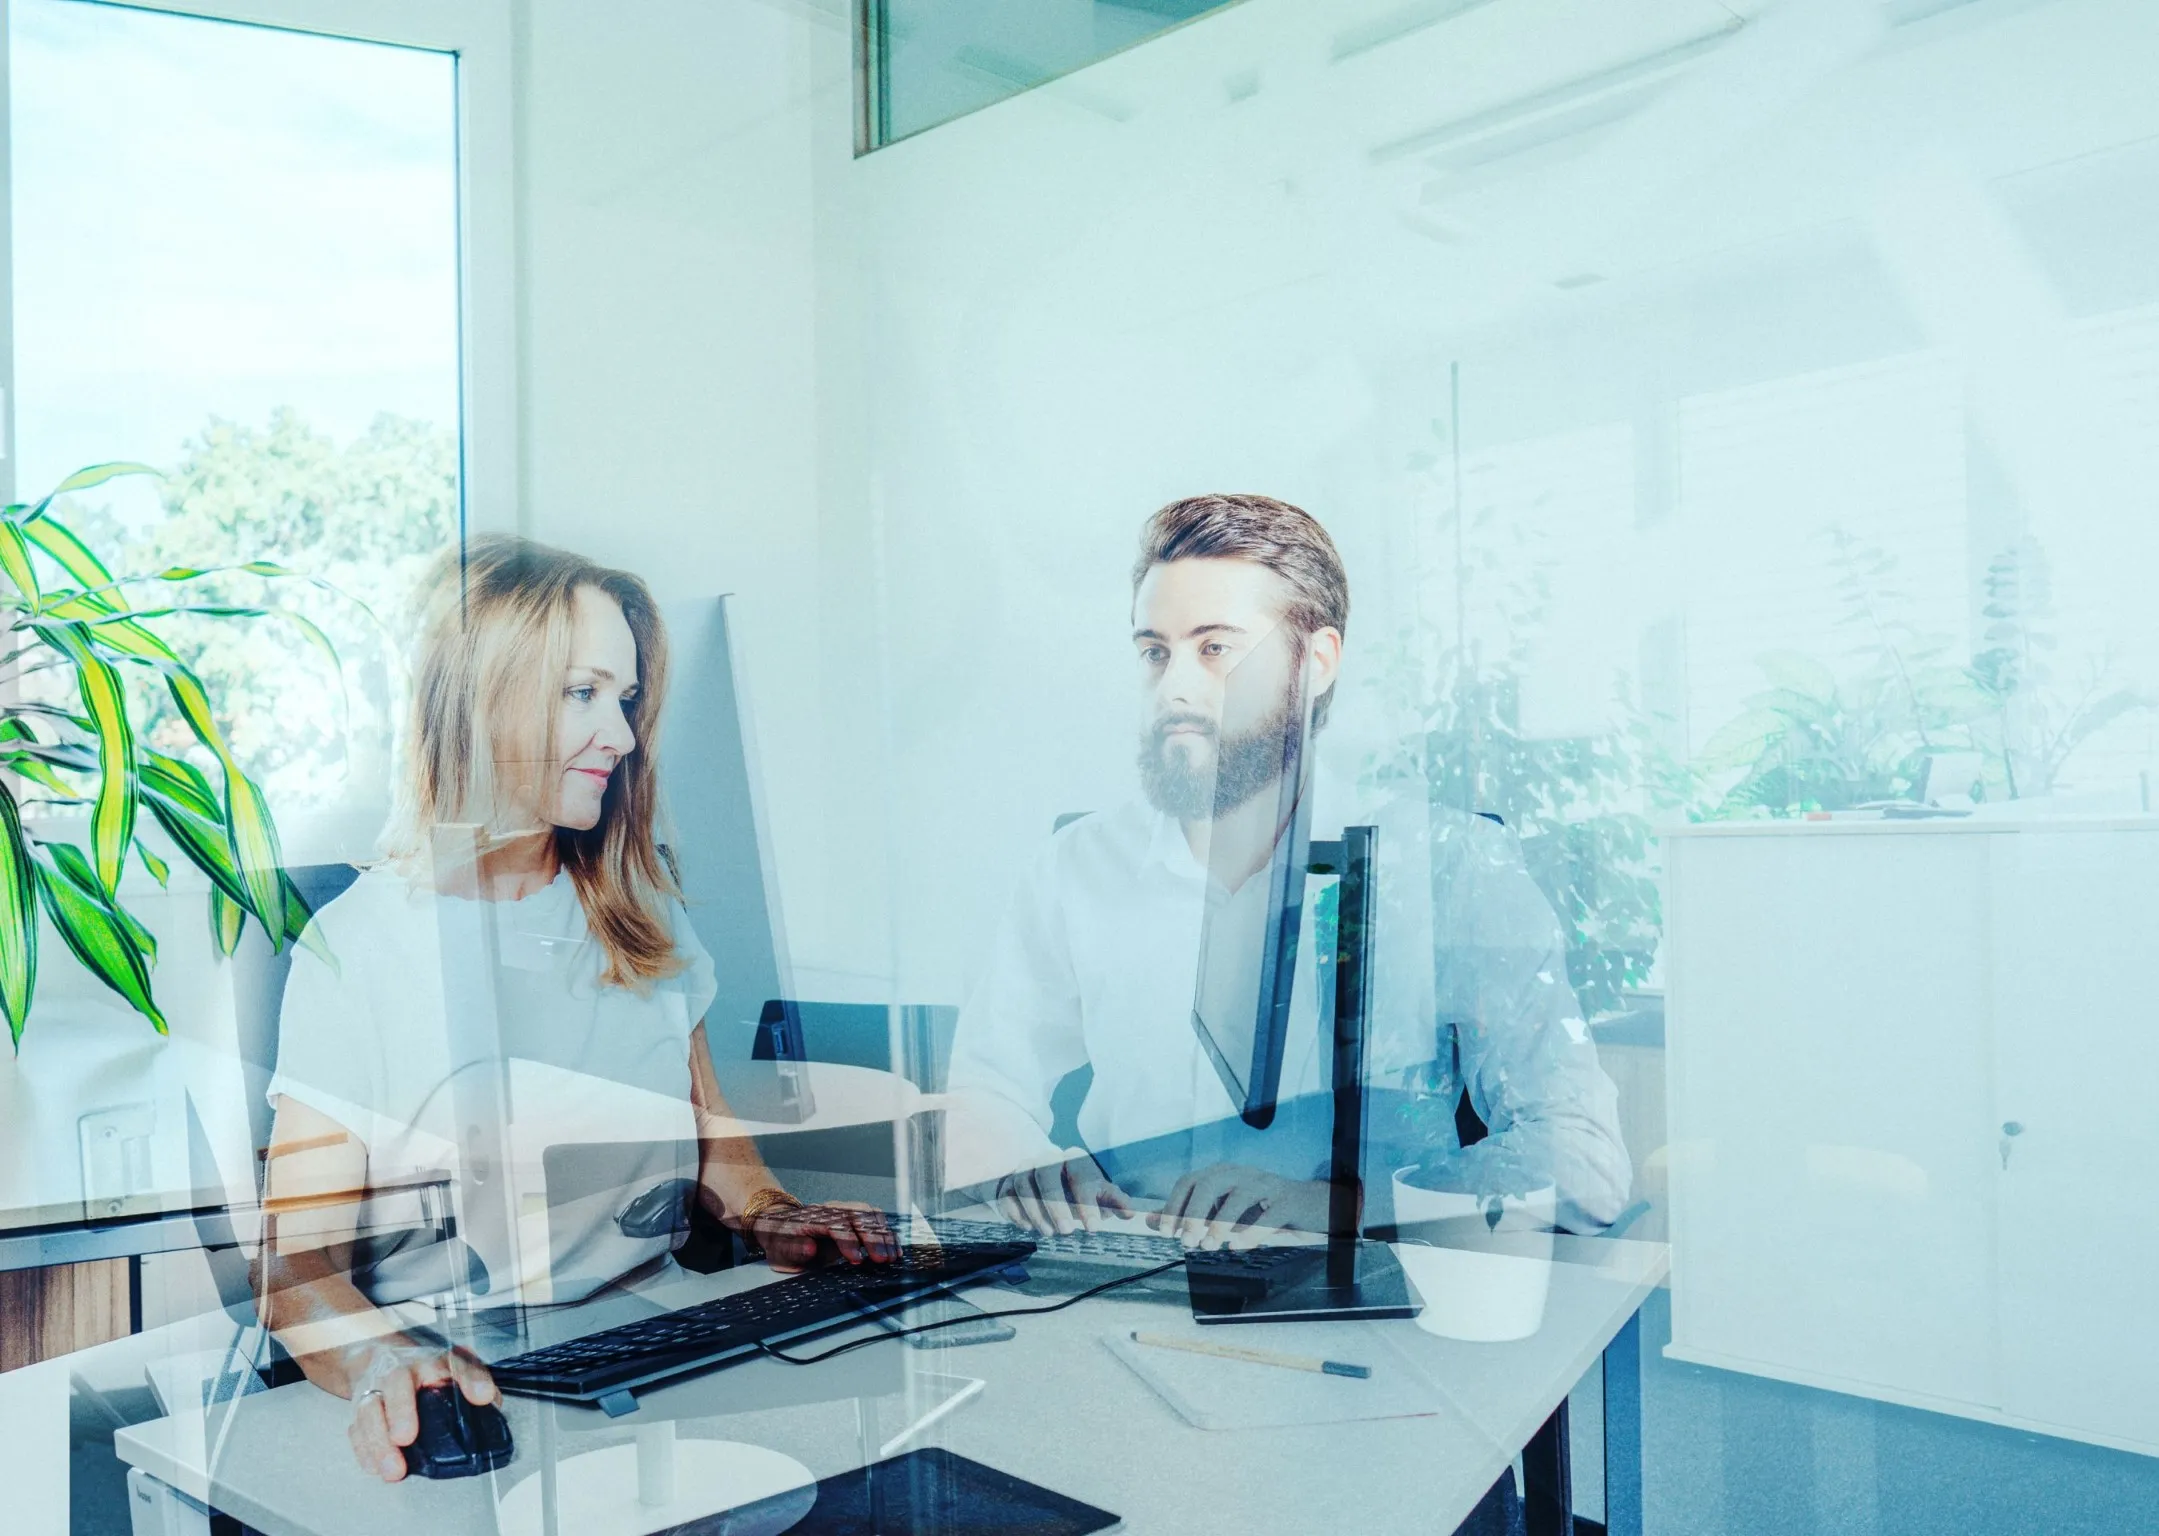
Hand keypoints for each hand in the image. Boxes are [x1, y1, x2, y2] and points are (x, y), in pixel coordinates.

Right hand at [344, 1340, 497, 1483]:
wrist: (378, 1354)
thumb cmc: (422, 1366)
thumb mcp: (453, 1363)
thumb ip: (473, 1380)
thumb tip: (489, 1400)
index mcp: (434, 1358)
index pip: (456, 1362)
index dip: (471, 1379)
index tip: (481, 1397)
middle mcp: (401, 1368)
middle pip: (397, 1383)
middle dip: (400, 1411)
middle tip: (405, 1437)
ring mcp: (375, 1387)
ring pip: (370, 1409)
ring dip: (379, 1441)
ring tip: (393, 1468)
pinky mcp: (358, 1406)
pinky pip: (355, 1427)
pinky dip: (363, 1449)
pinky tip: (375, 1466)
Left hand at [750, 1200, 898, 1271]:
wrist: (782, 1227)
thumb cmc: (781, 1241)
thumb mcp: (779, 1249)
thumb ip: (794, 1248)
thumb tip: (809, 1248)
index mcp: (812, 1217)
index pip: (835, 1224)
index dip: (848, 1241)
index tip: (855, 1259)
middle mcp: (831, 1210)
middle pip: (858, 1217)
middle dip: (872, 1238)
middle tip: (882, 1259)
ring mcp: (844, 1211)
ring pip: (870, 1215)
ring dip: (883, 1235)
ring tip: (891, 1256)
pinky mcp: (854, 1218)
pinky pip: (875, 1220)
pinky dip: (887, 1233)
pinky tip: (894, 1248)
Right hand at [995, 1155, 1134, 1234]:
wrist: (1045, 1182)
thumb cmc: (1077, 1190)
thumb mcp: (1099, 1193)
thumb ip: (1114, 1201)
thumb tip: (1130, 1212)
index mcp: (1073, 1158)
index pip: (1079, 1172)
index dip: (1086, 1200)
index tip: (1093, 1229)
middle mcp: (1046, 1158)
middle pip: (1046, 1174)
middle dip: (1056, 1204)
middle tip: (1067, 1232)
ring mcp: (1024, 1169)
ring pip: (1023, 1183)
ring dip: (1036, 1210)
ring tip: (1049, 1233)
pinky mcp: (1007, 1183)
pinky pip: (1006, 1193)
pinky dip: (1015, 1211)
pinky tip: (1028, 1227)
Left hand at [1151, 1164, 1330, 1247]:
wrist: (1311, 1206)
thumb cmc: (1263, 1209)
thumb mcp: (1225, 1211)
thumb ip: (1192, 1215)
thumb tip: (1152, 1222)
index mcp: (1224, 1174)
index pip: (1190, 1181)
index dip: (1174, 1205)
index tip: (1165, 1232)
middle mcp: (1242, 1174)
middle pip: (1210, 1183)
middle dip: (1194, 1213)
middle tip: (1186, 1241)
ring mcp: (1267, 1185)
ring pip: (1239, 1195)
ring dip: (1220, 1222)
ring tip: (1209, 1245)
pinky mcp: (1288, 1202)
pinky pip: (1269, 1215)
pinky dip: (1251, 1232)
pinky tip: (1238, 1247)